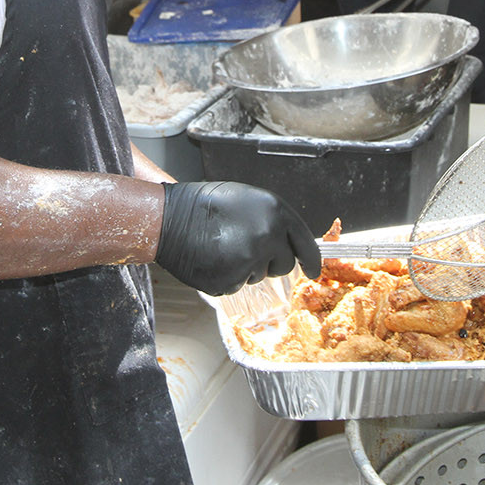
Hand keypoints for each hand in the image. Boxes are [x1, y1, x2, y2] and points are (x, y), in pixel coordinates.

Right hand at [155, 181, 321, 294]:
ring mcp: (250, 260)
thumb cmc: (206, 205)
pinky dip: (228, 276)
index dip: (311, 259)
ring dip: (247, 267)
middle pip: (285, 264)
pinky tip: (214, 259)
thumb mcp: (248, 200)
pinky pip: (239, 285)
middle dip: (271, 261)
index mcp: (275, 211)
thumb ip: (273, 220)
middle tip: (246, 248)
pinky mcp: (232, 279)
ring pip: (260, 275)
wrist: (170, 218)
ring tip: (224, 247)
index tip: (314, 270)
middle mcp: (268, 236)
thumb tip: (290, 242)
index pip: (305, 242)